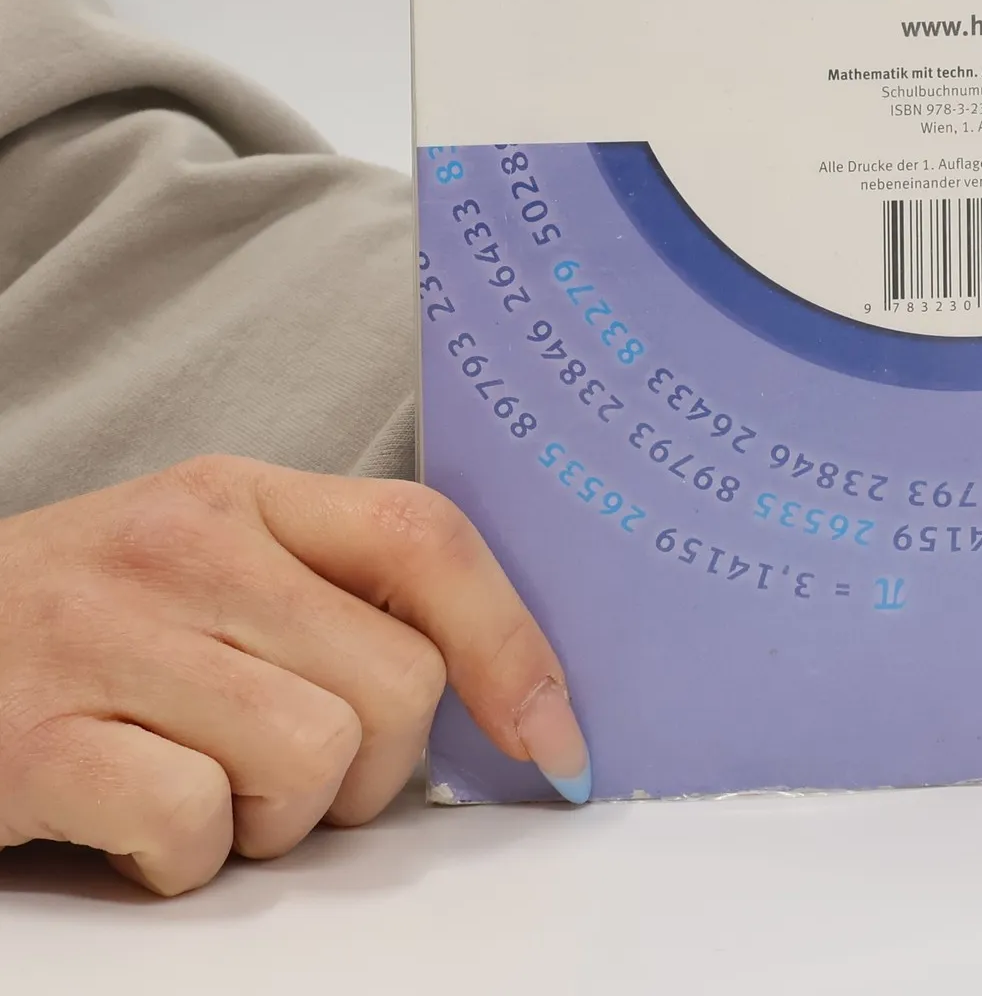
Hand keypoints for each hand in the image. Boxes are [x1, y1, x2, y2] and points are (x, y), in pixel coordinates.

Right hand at [0, 456, 591, 893]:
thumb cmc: (73, 624)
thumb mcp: (202, 563)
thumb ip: (327, 596)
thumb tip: (489, 688)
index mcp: (244, 495)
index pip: (428, 539)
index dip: (515, 646)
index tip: (554, 738)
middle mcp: (186, 545)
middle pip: (394, 682)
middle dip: (371, 770)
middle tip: (293, 778)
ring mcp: (107, 637)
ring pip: (312, 758)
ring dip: (277, 821)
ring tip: (207, 793)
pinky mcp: (34, 739)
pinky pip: (192, 824)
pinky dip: (185, 860)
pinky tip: (139, 830)